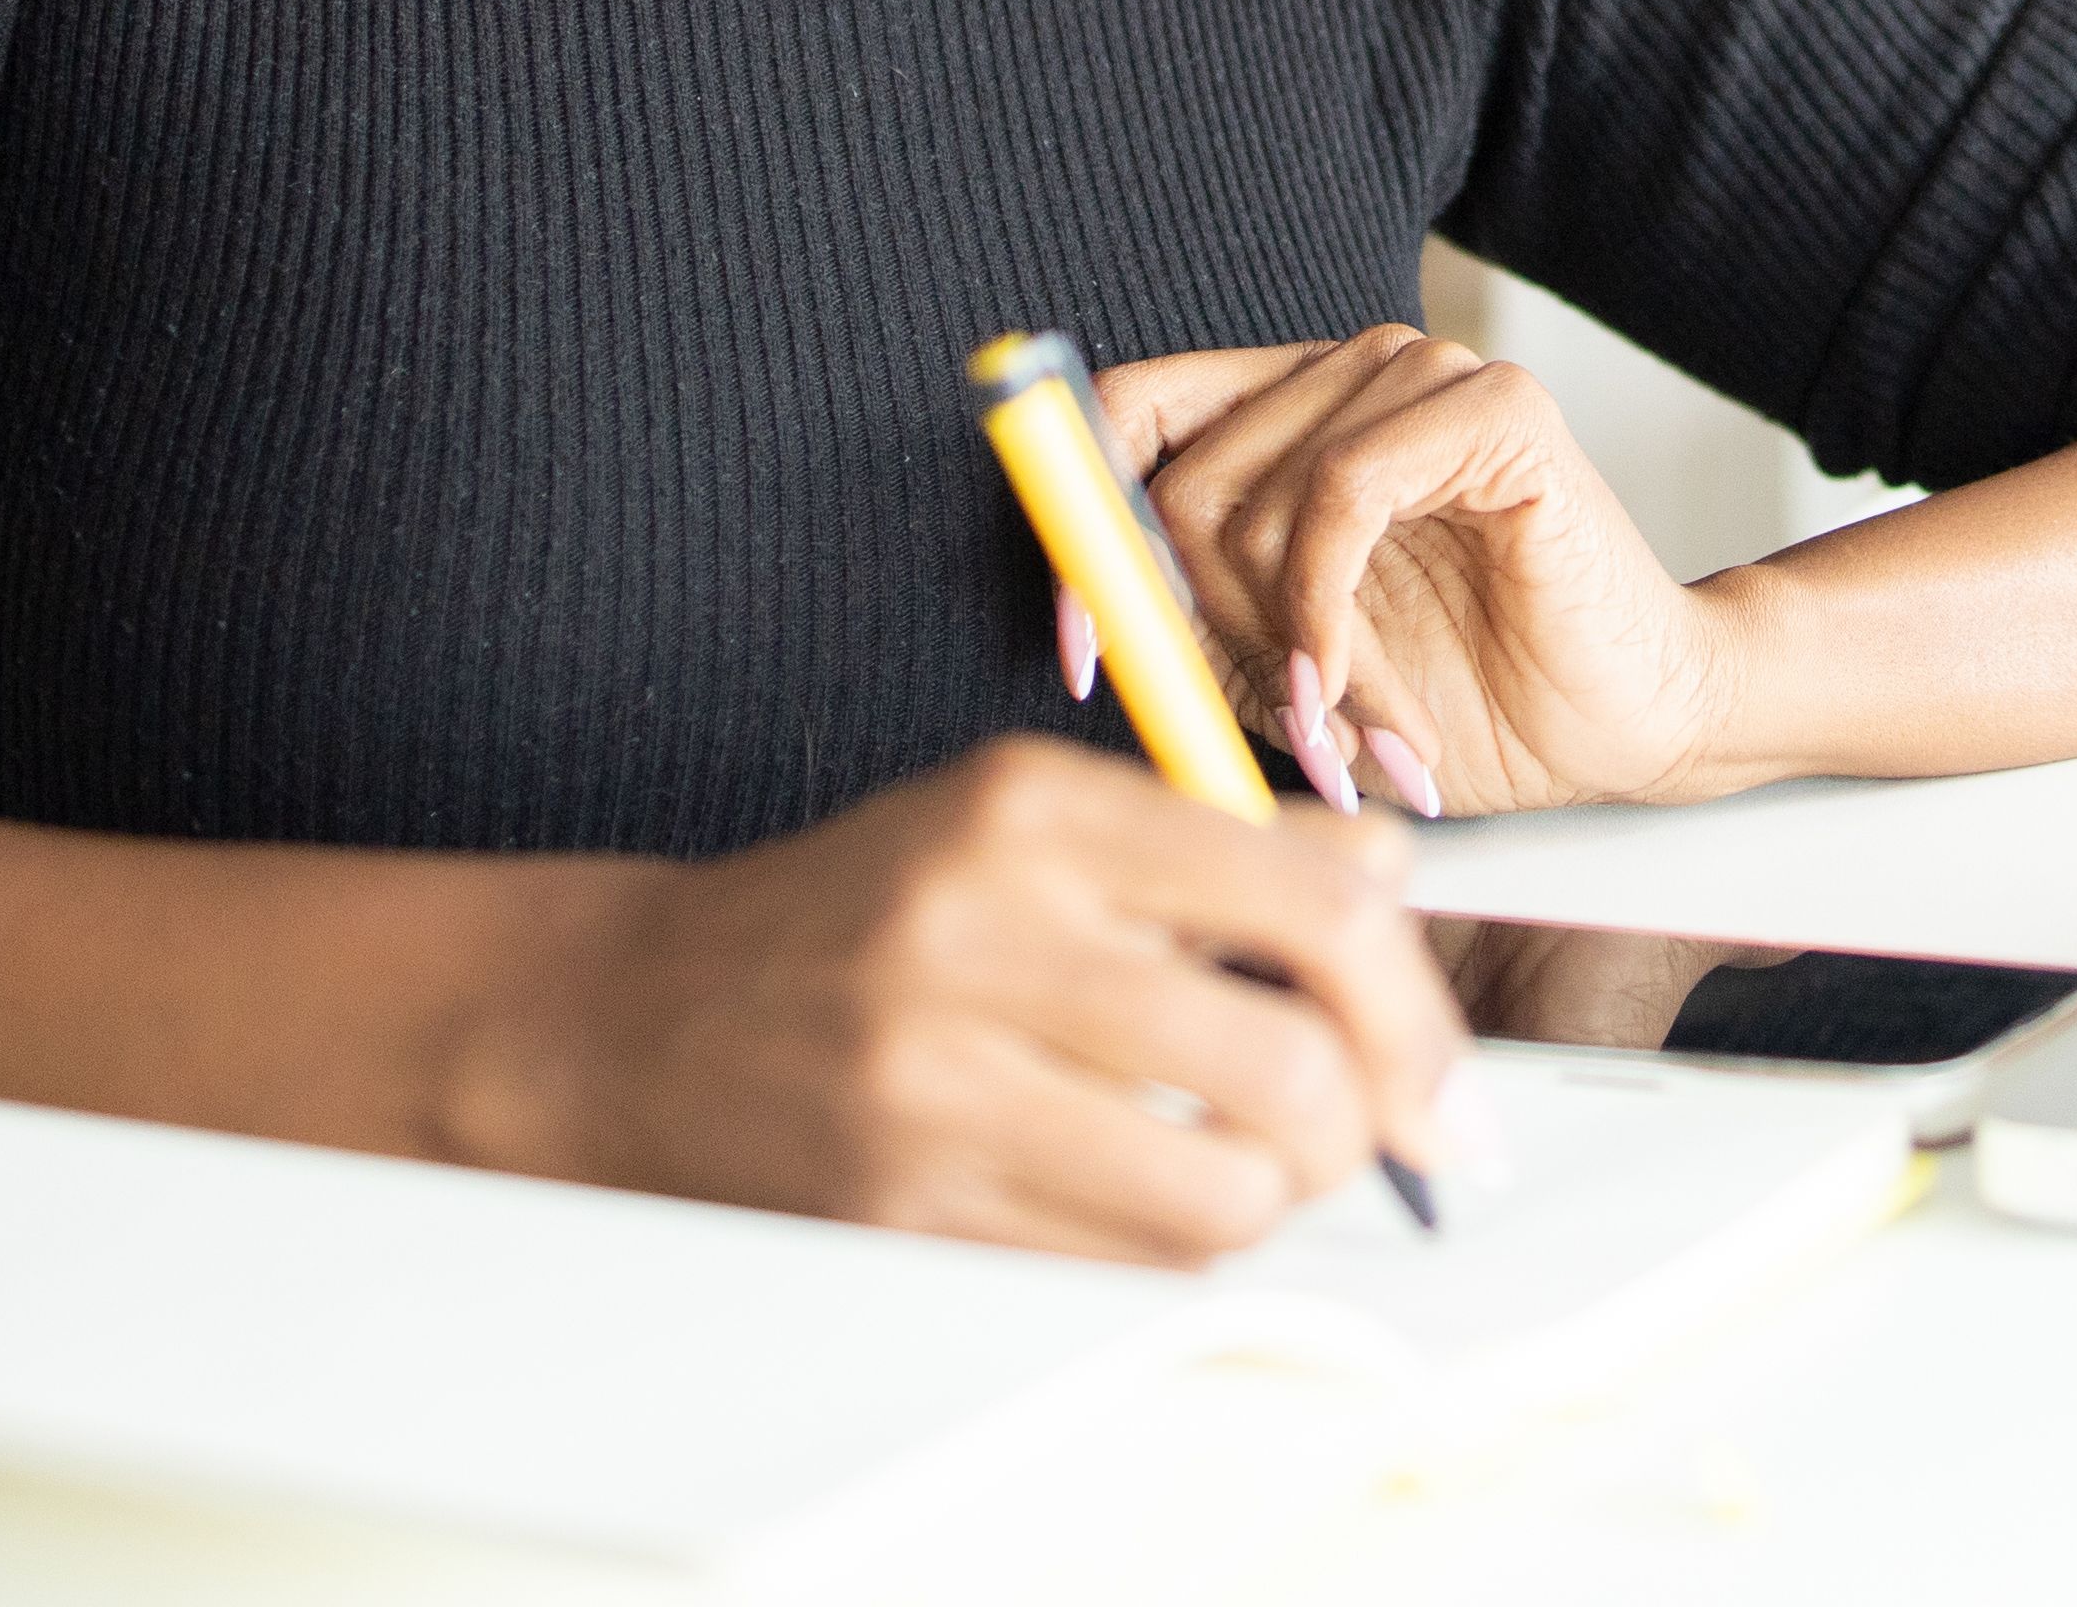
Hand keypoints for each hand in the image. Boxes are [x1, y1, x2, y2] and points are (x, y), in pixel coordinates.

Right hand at [459, 735, 1460, 1265]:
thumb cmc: (864, 910)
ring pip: (1216, 1196)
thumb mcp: (1026, 815)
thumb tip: (1394, 877)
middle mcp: (982, 938)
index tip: (1443, 1076)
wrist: (632, 1020)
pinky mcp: (901, 1207)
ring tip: (1248, 1162)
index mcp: (1031, 813)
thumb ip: (1216, 839)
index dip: (1415, 1004)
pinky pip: (1120, 1264)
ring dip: (1273, 1201)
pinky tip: (1150, 1191)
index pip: (1309, 903)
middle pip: (1286, 1069)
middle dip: (1365, 1126)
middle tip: (1367, 1136)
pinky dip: (1176, 1243)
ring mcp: (933, 1084)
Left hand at [1097, 327, 1747, 818]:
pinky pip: (1341, 494)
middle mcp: (1350, 373)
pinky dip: (1325, 613)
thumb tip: (1090, 607)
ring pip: (1256, 498)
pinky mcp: (1492, 406)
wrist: (1625, 726)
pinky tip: (1357, 691)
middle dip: (1213, 633)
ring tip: (1349, 729)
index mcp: (1291, 414)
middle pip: (1181, 477)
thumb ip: (1191, 625)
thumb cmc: (1468, 697)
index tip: (1087, 653)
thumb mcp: (1285, 675)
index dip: (1083, 531)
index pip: (1132, 411)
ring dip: (1287, 650)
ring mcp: (1424, 375)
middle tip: (1284, 727)